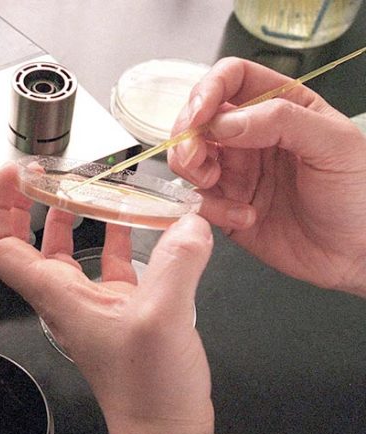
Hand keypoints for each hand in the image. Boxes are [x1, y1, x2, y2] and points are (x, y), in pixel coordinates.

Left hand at [0, 163, 214, 433]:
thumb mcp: (162, 318)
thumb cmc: (148, 386)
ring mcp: (90, 301)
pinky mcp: (120, 307)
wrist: (164, 430)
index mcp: (56, 295)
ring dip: (66, 213)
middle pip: (23, 242)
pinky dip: (113, 235)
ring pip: (63, 249)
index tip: (14, 173)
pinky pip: (106, 261)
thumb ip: (176, 263)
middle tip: (45, 170)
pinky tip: (135, 216)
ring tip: (86, 182)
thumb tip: (190, 222)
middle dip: (26, 202)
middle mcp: (63, 295)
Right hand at [168, 56, 365, 297]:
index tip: (199, 116)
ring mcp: (236, 171)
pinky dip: (208, 208)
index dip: (208, 89)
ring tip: (215, 184)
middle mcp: (252, 135)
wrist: (357, 252)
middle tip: (195, 158)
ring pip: (188, 157)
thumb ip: (281, 121)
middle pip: (198, 117)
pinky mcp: (226, 207)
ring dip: (191, 169)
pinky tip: (243, 218)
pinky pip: (197, 200)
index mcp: (281, 106)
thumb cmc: (360, 193)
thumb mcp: (333, 144)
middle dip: (187, 134)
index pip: (231, 78)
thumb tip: (223, 122)